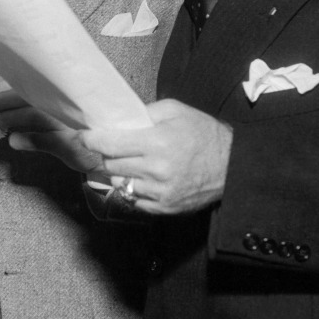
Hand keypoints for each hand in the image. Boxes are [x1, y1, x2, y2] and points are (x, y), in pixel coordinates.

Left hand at [0, 89, 101, 174]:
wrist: (117, 147)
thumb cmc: (86, 125)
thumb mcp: (63, 111)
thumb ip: (34, 105)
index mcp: (65, 90)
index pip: (30, 81)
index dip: (5, 86)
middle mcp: (68, 103)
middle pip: (28, 96)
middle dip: (4, 103)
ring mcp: (72, 123)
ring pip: (34, 115)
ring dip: (11, 120)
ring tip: (0, 126)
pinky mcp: (74, 144)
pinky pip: (47, 140)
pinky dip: (28, 140)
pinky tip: (15, 142)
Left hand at [82, 99, 231, 214]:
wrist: (233, 166)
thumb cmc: (204, 134)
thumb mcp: (176, 111)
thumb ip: (145, 112)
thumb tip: (118, 118)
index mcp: (157, 142)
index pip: (109, 144)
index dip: (92, 141)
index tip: (84, 137)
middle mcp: (155, 170)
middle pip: (111, 165)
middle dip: (106, 156)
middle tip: (109, 149)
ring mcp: (159, 192)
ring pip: (120, 183)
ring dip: (119, 173)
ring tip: (127, 164)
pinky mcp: (164, 207)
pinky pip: (134, 200)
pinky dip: (132, 189)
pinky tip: (140, 179)